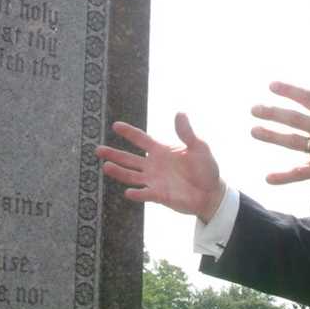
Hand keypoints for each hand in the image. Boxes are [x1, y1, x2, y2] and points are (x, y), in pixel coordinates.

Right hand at [97, 114, 225, 221]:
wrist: (211, 193)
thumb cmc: (206, 168)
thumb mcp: (199, 147)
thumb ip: (187, 133)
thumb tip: (180, 113)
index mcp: (161, 151)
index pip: (141, 139)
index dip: (129, 132)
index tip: (115, 125)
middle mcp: (153, 165)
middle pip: (129, 158)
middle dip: (114, 154)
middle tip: (98, 150)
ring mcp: (154, 181)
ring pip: (131, 176)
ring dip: (119, 172)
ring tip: (105, 167)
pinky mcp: (159, 195)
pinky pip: (145, 194)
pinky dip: (137, 193)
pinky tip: (128, 192)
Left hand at [249, 81, 309, 189]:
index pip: (306, 97)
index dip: (288, 90)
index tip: (272, 85)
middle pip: (292, 118)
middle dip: (271, 112)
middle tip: (255, 109)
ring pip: (291, 141)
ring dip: (271, 135)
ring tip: (255, 131)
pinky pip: (299, 173)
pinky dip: (283, 177)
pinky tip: (268, 178)